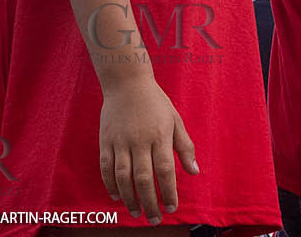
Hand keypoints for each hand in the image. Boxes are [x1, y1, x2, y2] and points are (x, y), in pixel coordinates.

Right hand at [98, 78, 197, 224]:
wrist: (126, 81)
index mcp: (159, 136)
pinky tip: (117, 196)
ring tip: (136, 212)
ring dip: (130, 197)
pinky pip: (106, 166)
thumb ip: (185, 147)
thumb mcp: (175, 120)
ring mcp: (120, 140)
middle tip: (154, 219)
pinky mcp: (105, 139)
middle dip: (149, 202)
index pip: (165, 170)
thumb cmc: (155, 102)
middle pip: (144, 178)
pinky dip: (110, 184)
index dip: (168, 192)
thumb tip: (194, 172)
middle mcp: (139, 140)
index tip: (171, 208)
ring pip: (123, 176)